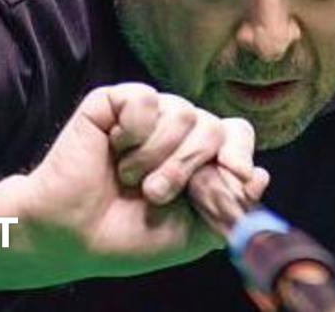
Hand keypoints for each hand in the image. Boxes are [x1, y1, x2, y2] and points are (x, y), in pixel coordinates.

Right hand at [0, 82, 268, 299]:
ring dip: (156, 157)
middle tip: (155, 194)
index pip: (236, 134)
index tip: (234, 175)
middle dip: (188, 167)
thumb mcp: (191, 234)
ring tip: (130, 179)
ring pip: (182, 112)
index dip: (239, 153)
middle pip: (211, 125)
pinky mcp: (115, 101)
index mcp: (198, 156)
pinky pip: (145, 98)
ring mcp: (148, 114)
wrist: (72, 236)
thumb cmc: (128, 236)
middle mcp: (177, 129)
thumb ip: (229, 206)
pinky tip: (115, 149)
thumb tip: (261, 176)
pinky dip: (134, 131)